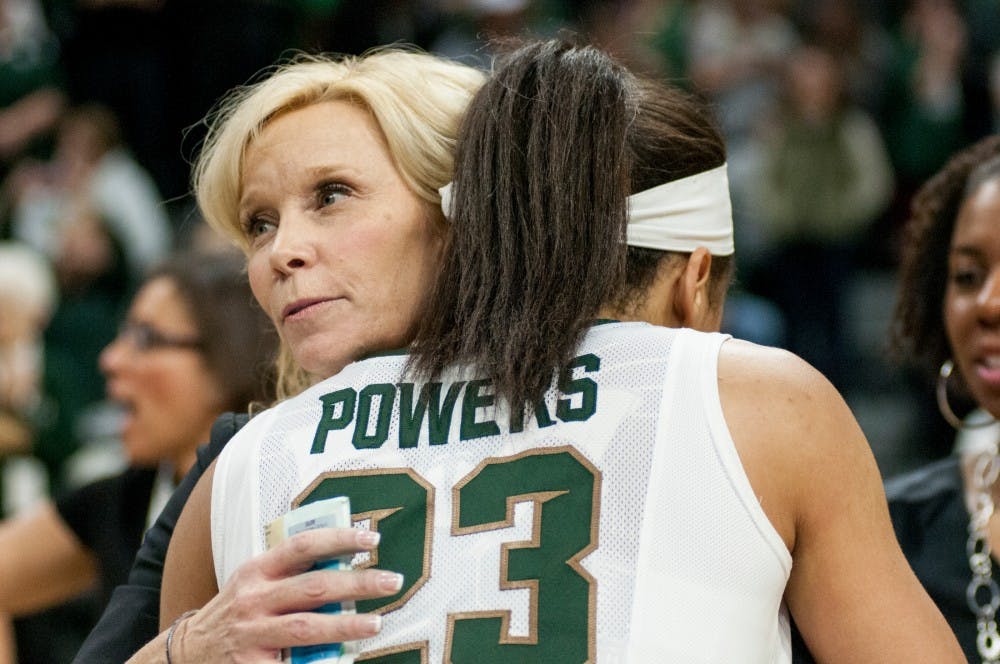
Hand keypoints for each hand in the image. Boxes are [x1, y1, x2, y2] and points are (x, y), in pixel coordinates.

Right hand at [170, 527, 401, 661]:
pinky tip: (345, 660)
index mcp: (257, 570)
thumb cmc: (236, 611)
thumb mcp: (254, 581)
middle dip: (357, 584)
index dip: (338, 539)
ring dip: (345, 625)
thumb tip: (344, 558)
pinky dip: (321, 662)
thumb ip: (289, 571)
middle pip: (314, 587)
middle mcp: (254, 600)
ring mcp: (252, 635)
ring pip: (307, 627)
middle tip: (392, 581)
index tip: (371, 538)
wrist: (188, 652)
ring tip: (376, 623)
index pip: (302, 547)